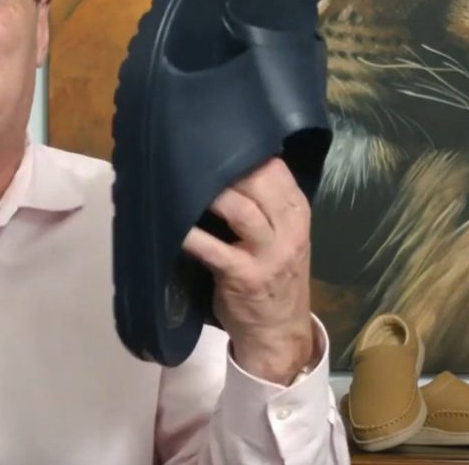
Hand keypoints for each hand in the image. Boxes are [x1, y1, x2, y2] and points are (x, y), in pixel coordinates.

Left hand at [181, 157, 316, 384]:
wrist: (278, 331)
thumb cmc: (272, 276)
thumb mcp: (282, 236)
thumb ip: (263, 203)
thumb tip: (221, 163)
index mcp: (296, 213)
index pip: (276, 169)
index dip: (245, 150)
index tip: (213, 138)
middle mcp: (289, 230)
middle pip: (259, 183)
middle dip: (224, 166)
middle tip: (190, 154)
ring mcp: (269, 255)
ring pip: (241, 210)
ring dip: (209, 194)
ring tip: (180, 180)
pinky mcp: (244, 277)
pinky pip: (213, 250)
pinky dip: (190, 235)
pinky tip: (172, 225)